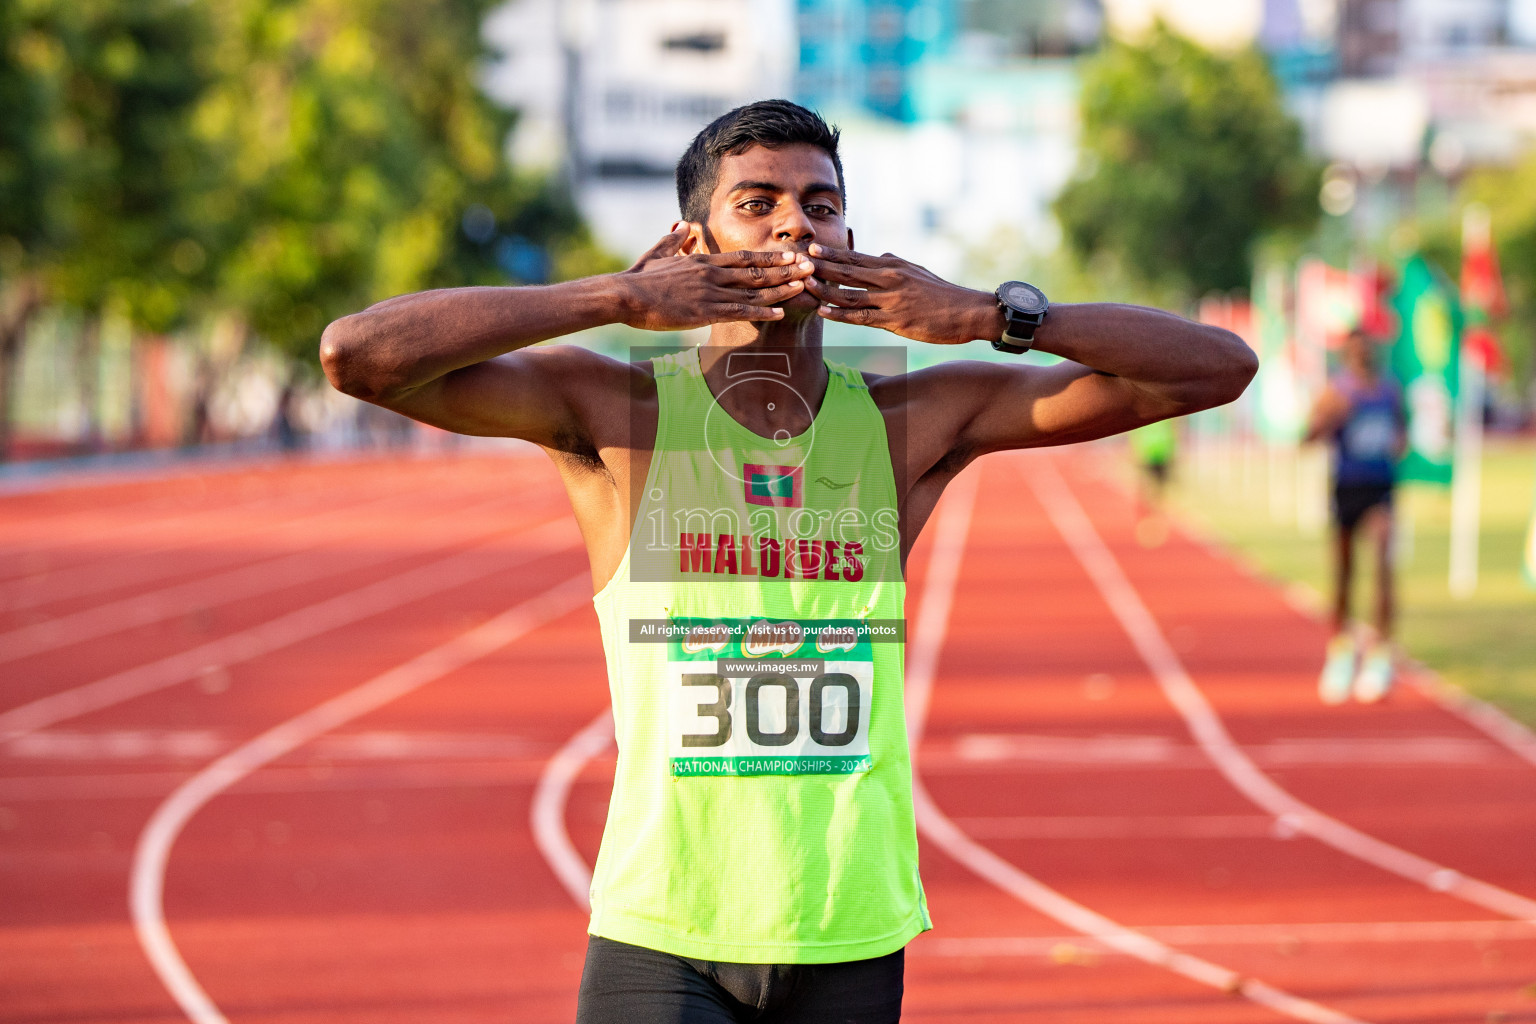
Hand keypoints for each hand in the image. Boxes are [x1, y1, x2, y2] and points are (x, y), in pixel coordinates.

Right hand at [614, 230, 815, 330]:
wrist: (624, 296)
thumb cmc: (639, 279)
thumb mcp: (657, 253)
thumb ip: (674, 240)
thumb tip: (683, 225)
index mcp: (703, 260)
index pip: (744, 257)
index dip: (769, 257)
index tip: (789, 256)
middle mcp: (711, 273)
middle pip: (756, 271)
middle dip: (785, 269)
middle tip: (810, 266)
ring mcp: (709, 292)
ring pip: (753, 290)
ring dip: (781, 288)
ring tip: (804, 286)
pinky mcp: (704, 311)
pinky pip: (739, 312)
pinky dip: (761, 311)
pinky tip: (779, 312)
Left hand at [805, 244, 1003, 344]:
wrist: (967, 311)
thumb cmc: (941, 293)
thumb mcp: (916, 271)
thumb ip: (895, 263)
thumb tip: (880, 255)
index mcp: (892, 266)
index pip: (855, 258)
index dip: (831, 254)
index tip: (809, 248)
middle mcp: (889, 278)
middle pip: (846, 271)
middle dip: (820, 267)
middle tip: (796, 263)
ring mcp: (891, 300)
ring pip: (849, 293)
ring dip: (824, 290)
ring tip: (803, 286)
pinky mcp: (895, 320)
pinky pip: (862, 316)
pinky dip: (840, 313)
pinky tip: (824, 311)